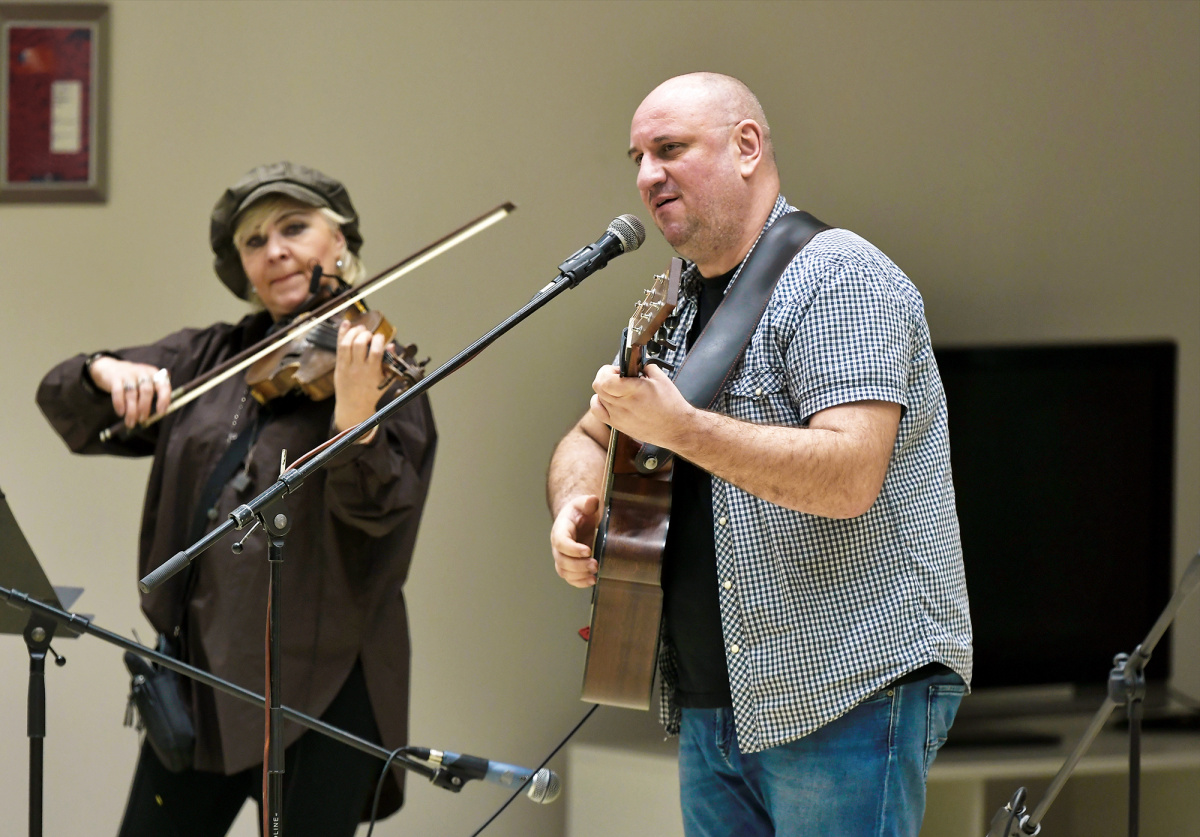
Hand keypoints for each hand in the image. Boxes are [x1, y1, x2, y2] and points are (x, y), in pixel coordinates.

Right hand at [87, 356, 171, 427]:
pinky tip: (121, 413)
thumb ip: (152, 397)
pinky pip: (118, 392)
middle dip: (144, 408)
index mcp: (155, 375)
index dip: (164, 399)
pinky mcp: (116, 378)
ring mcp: (129, 374)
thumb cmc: (134, 382)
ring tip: (130, 422)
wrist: (110, 368)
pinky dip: (119, 404)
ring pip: (132, 394)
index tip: (161, 412)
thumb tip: (154, 418)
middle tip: (142, 420)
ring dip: (131, 411)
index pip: (163, 386)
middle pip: (146, 391)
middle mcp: (143, 373)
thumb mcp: (146, 384)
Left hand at [333, 318, 390, 437]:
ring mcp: (347, 367)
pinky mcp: (339, 366)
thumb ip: (390, 362)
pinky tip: (346, 324)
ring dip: (354, 332)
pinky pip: (339, 347)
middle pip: (360, 344)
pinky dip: (342, 334)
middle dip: (365, 334)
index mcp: (373, 372)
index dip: (379, 339)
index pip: (376, 350)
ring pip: (347, 343)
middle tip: (369, 334)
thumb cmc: (372, 393)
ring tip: (360, 330)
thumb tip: (391, 345)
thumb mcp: (386, 380)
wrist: (354, 406)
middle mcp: (359, 369)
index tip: (381, 337)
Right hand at [550, 494, 600, 587]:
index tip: (588, 551)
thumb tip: (592, 501)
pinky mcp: (569, 565)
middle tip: (595, 565)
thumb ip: (588, 502)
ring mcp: (562, 556)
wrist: (577, 519)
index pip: (560, 541)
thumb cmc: (579, 512)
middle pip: (561, 560)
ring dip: (579, 576)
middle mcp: (558, 545)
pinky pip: (569, 578)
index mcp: (561, 529)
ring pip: (564, 571)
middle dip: (578, 565)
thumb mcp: (584, 503)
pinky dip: (579, 582)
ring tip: (594, 574)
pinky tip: (591, 581)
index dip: (572, 549)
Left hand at [589, 362, 691, 447]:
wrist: (675, 428)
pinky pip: (598, 411)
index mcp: (634, 391)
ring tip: (617, 390)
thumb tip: (635, 363)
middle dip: (606, 376)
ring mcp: (618, 417)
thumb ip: (645, 367)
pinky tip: (611, 400)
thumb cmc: (671, 405)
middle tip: (619, 377)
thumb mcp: (661, 378)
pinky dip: (600, 403)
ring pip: (598, 397)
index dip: (607, 371)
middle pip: (598, 387)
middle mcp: (623, 405)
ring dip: (605, 389)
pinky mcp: (618, 425)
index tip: (618, 370)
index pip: (604, 380)